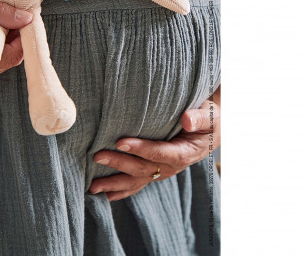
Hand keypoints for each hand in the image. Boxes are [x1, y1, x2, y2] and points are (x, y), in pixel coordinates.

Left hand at [89, 98, 219, 200]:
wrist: (215, 127)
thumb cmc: (210, 118)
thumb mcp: (211, 114)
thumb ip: (200, 117)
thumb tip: (187, 120)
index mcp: (186, 152)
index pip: (160, 152)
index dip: (141, 148)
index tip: (120, 142)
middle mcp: (174, 165)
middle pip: (144, 168)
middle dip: (119, 164)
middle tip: (97, 156)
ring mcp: (165, 170)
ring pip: (138, 179)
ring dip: (116, 183)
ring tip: (93, 186)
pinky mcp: (159, 169)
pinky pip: (141, 182)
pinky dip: (125, 189)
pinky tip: (108, 195)